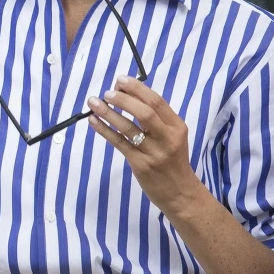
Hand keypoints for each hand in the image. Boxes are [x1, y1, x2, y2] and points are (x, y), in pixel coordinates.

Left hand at [88, 76, 199, 212]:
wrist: (180, 193)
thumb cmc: (172, 161)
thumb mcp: (172, 137)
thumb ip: (156, 119)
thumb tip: (128, 95)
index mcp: (177, 127)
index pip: (157, 102)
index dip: (137, 89)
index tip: (120, 79)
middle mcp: (167, 138)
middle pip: (145, 113)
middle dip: (124, 99)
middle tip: (107, 92)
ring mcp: (154, 152)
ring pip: (129, 128)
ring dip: (109, 113)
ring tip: (93, 102)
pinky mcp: (141, 165)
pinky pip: (120, 144)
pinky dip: (105, 130)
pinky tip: (93, 121)